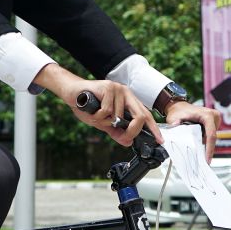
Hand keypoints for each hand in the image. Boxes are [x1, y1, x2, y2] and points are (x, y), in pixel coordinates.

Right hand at [35, 64, 161, 147]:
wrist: (71, 92)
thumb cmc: (87, 105)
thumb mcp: (104, 122)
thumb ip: (116, 131)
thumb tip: (128, 141)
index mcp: (128, 100)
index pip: (146, 115)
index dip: (154, 128)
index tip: (159, 140)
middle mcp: (126, 93)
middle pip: (139, 116)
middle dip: (132, 131)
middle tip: (124, 137)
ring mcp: (118, 89)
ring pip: (118, 117)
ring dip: (104, 123)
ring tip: (95, 115)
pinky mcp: (108, 87)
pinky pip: (107, 111)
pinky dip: (98, 116)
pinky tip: (92, 109)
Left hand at [164, 102, 220, 162]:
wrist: (179, 107)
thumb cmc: (178, 112)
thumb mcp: (174, 118)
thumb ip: (174, 123)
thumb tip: (175, 126)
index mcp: (207, 115)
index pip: (211, 134)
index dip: (209, 149)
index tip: (207, 159)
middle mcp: (213, 116)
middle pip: (212, 138)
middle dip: (208, 150)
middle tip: (203, 162)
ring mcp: (215, 119)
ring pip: (212, 137)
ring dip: (207, 146)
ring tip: (201, 157)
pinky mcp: (214, 123)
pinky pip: (211, 135)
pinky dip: (205, 142)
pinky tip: (200, 149)